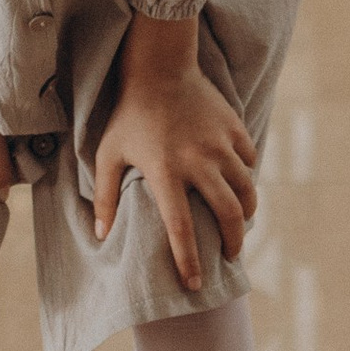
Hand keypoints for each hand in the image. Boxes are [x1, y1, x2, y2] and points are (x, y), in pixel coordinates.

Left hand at [92, 16, 256, 292]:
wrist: (159, 66)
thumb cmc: (129, 114)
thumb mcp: (108, 154)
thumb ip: (104, 196)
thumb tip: (101, 235)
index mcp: (166, 173)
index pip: (182, 229)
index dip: (190, 261)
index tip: (196, 284)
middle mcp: (198, 162)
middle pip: (228, 214)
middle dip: (233, 242)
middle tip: (230, 255)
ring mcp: (220, 144)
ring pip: (246, 190)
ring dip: (246, 212)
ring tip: (240, 223)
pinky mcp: (234, 128)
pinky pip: (249, 160)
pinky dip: (247, 175)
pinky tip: (239, 182)